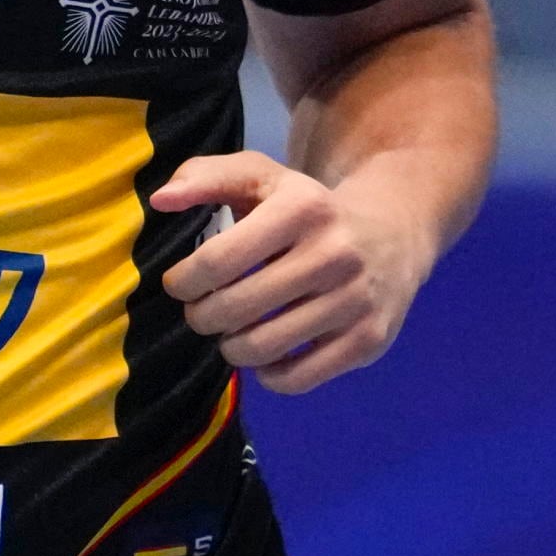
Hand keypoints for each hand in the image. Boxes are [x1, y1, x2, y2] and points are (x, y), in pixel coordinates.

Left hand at [151, 154, 436, 393]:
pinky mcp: (368, 339)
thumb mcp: (264, 177)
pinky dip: (269, 374)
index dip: (184, 281)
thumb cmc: (309, 209)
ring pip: (261, 348)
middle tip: (203, 312)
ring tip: (232, 332)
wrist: (394, 234)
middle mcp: (333, 253)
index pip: (217, 261)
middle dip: (202, 317)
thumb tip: (162, 200)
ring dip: (231, 347)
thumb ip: (207, 177)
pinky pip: (297, 379)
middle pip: (233, 309)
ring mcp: (355, 300)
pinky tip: (267, 355)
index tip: (180, 284)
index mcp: (302, 208)